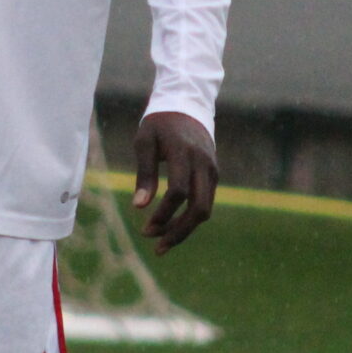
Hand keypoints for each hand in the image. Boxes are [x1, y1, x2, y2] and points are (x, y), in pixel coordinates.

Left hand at [131, 110, 215, 255]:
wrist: (187, 105)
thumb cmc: (159, 124)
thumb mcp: (145, 142)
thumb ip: (144, 173)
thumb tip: (139, 207)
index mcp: (185, 153)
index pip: (178, 191)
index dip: (163, 213)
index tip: (145, 228)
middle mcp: (203, 164)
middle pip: (199, 208)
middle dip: (179, 232)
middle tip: (157, 247)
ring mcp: (212, 170)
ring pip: (205, 210)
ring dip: (184, 229)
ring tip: (160, 242)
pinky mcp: (213, 175)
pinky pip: (205, 203)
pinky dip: (189, 218)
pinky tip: (171, 226)